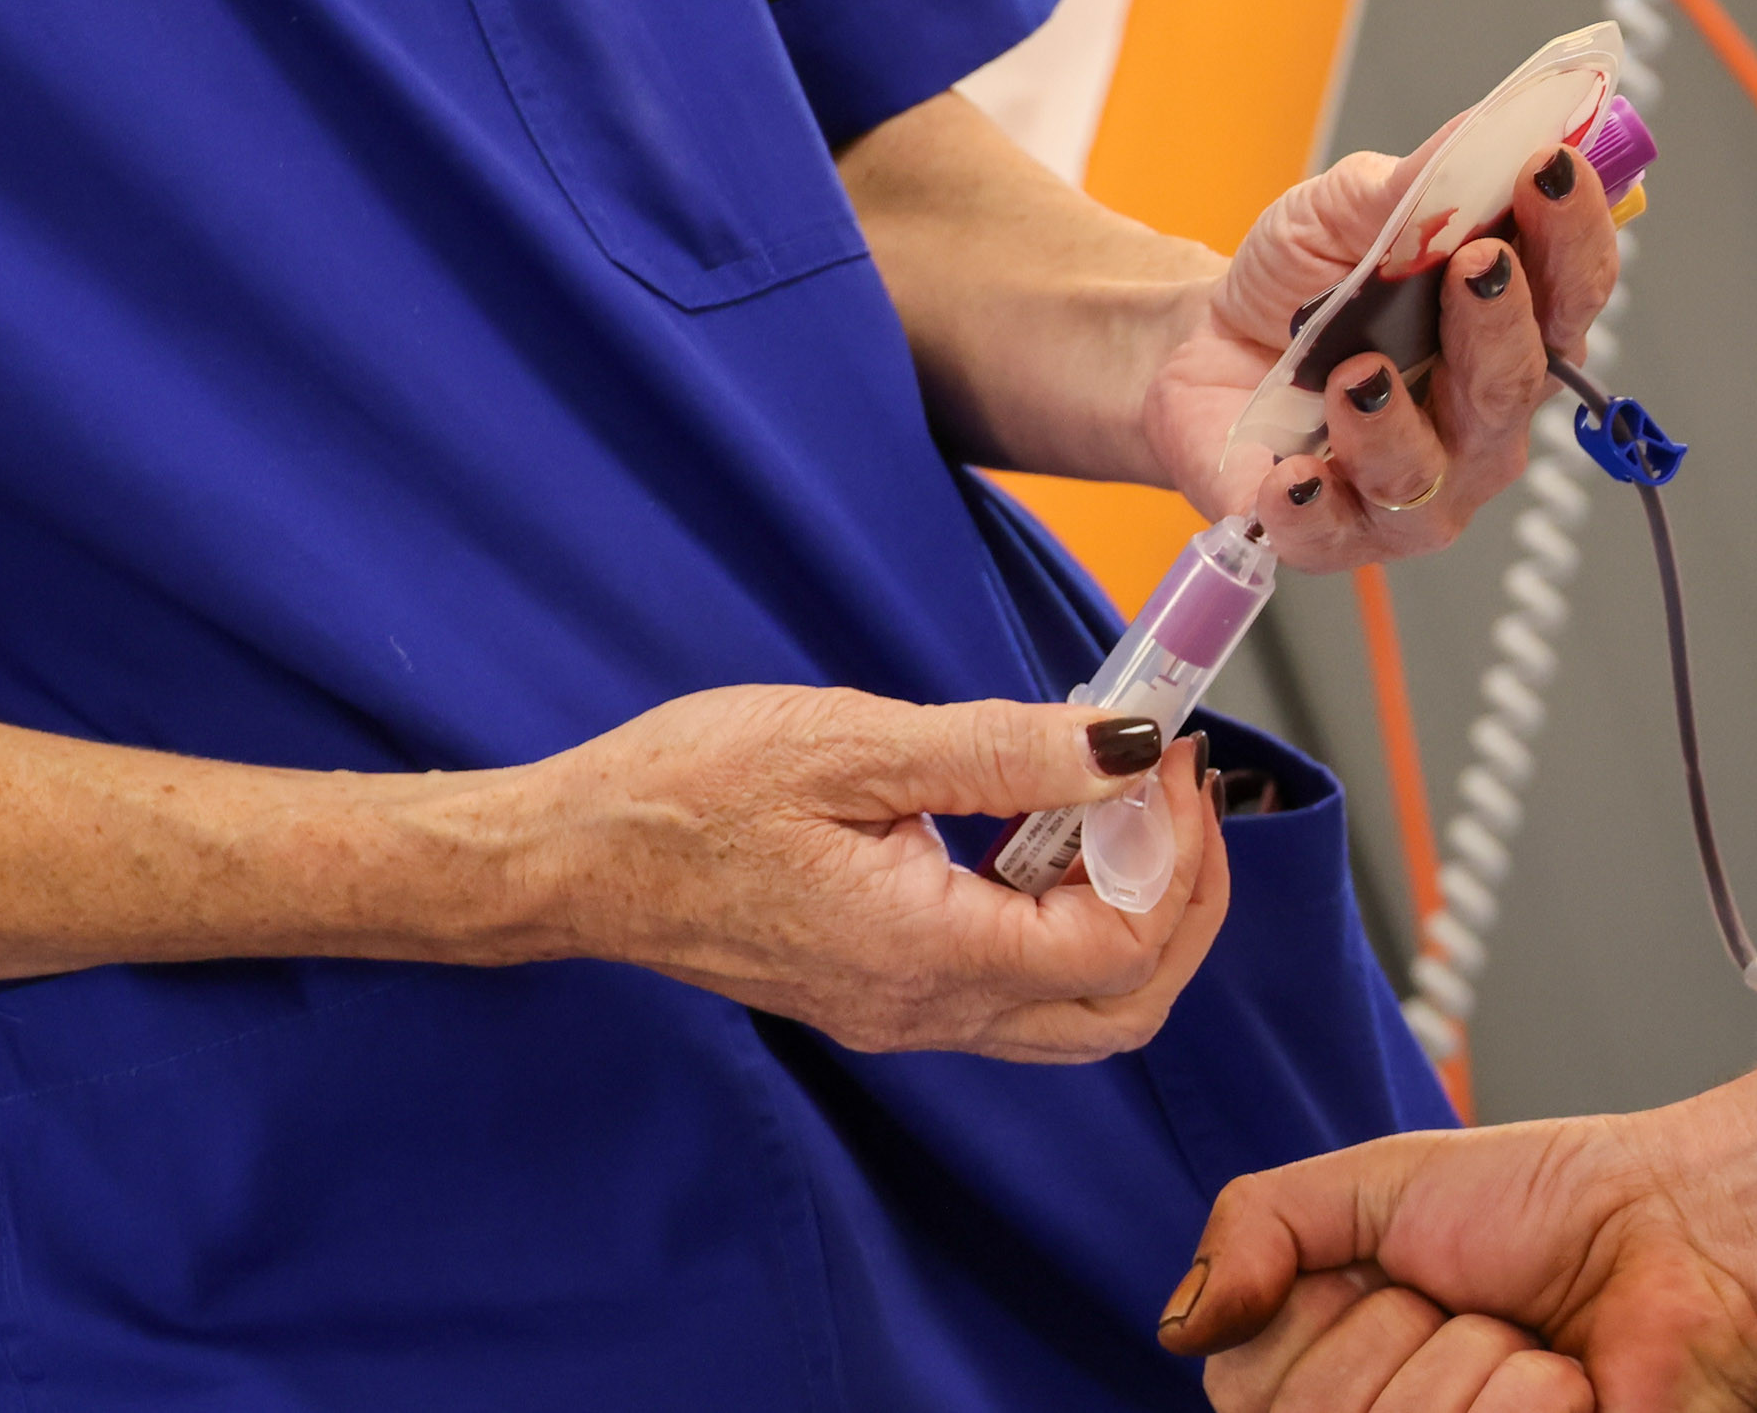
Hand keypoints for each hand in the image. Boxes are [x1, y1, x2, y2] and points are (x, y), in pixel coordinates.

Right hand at [517, 685, 1227, 1060]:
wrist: (571, 860)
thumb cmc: (685, 793)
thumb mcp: (850, 742)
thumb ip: (1002, 750)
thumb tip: (1128, 748)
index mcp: (923, 952)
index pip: (1118, 948)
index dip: (1173, 853)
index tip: (1169, 754)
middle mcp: (925, 1010)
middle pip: (1123, 1008)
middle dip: (1185, 902)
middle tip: (1181, 792)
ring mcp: (905, 1014)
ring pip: (1078, 1013)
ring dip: (1136, 915)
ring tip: (1128, 803)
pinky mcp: (886, 994)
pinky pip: (1018, 990)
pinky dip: (1071, 920)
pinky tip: (1050, 828)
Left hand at [1144, 139, 1618, 572]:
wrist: (1198, 350)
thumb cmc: (1300, 287)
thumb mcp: (1345, 209)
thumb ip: (1417, 181)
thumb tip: (1490, 127)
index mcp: (1511, 330)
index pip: (1574, 288)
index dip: (1574, 232)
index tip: (1552, 167)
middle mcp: (1482, 418)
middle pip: (1519, 382)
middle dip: (1502, 320)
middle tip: (1476, 261)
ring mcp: (1417, 488)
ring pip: (1431, 468)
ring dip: (1396, 419)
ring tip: (1354, 374)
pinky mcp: (1335, 533)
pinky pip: (1334, 531)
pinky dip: (1313, 504)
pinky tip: (1292, 473)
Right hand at [1167, 1081, 1756, 1411]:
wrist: (1684, 1227)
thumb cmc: (1552, 1205)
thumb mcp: (1378, 1184)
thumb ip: (1260, 1227)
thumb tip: (1179, 1325)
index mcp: (1321, 1375)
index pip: (1246, 1390)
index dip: (1324, 1319)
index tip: (1395, 1274)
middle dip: (1411, 1336)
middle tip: (1476, 1307)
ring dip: (1483, 1371)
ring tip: (1532, 1350)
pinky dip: (1536, 1407)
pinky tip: (1572, 1391)